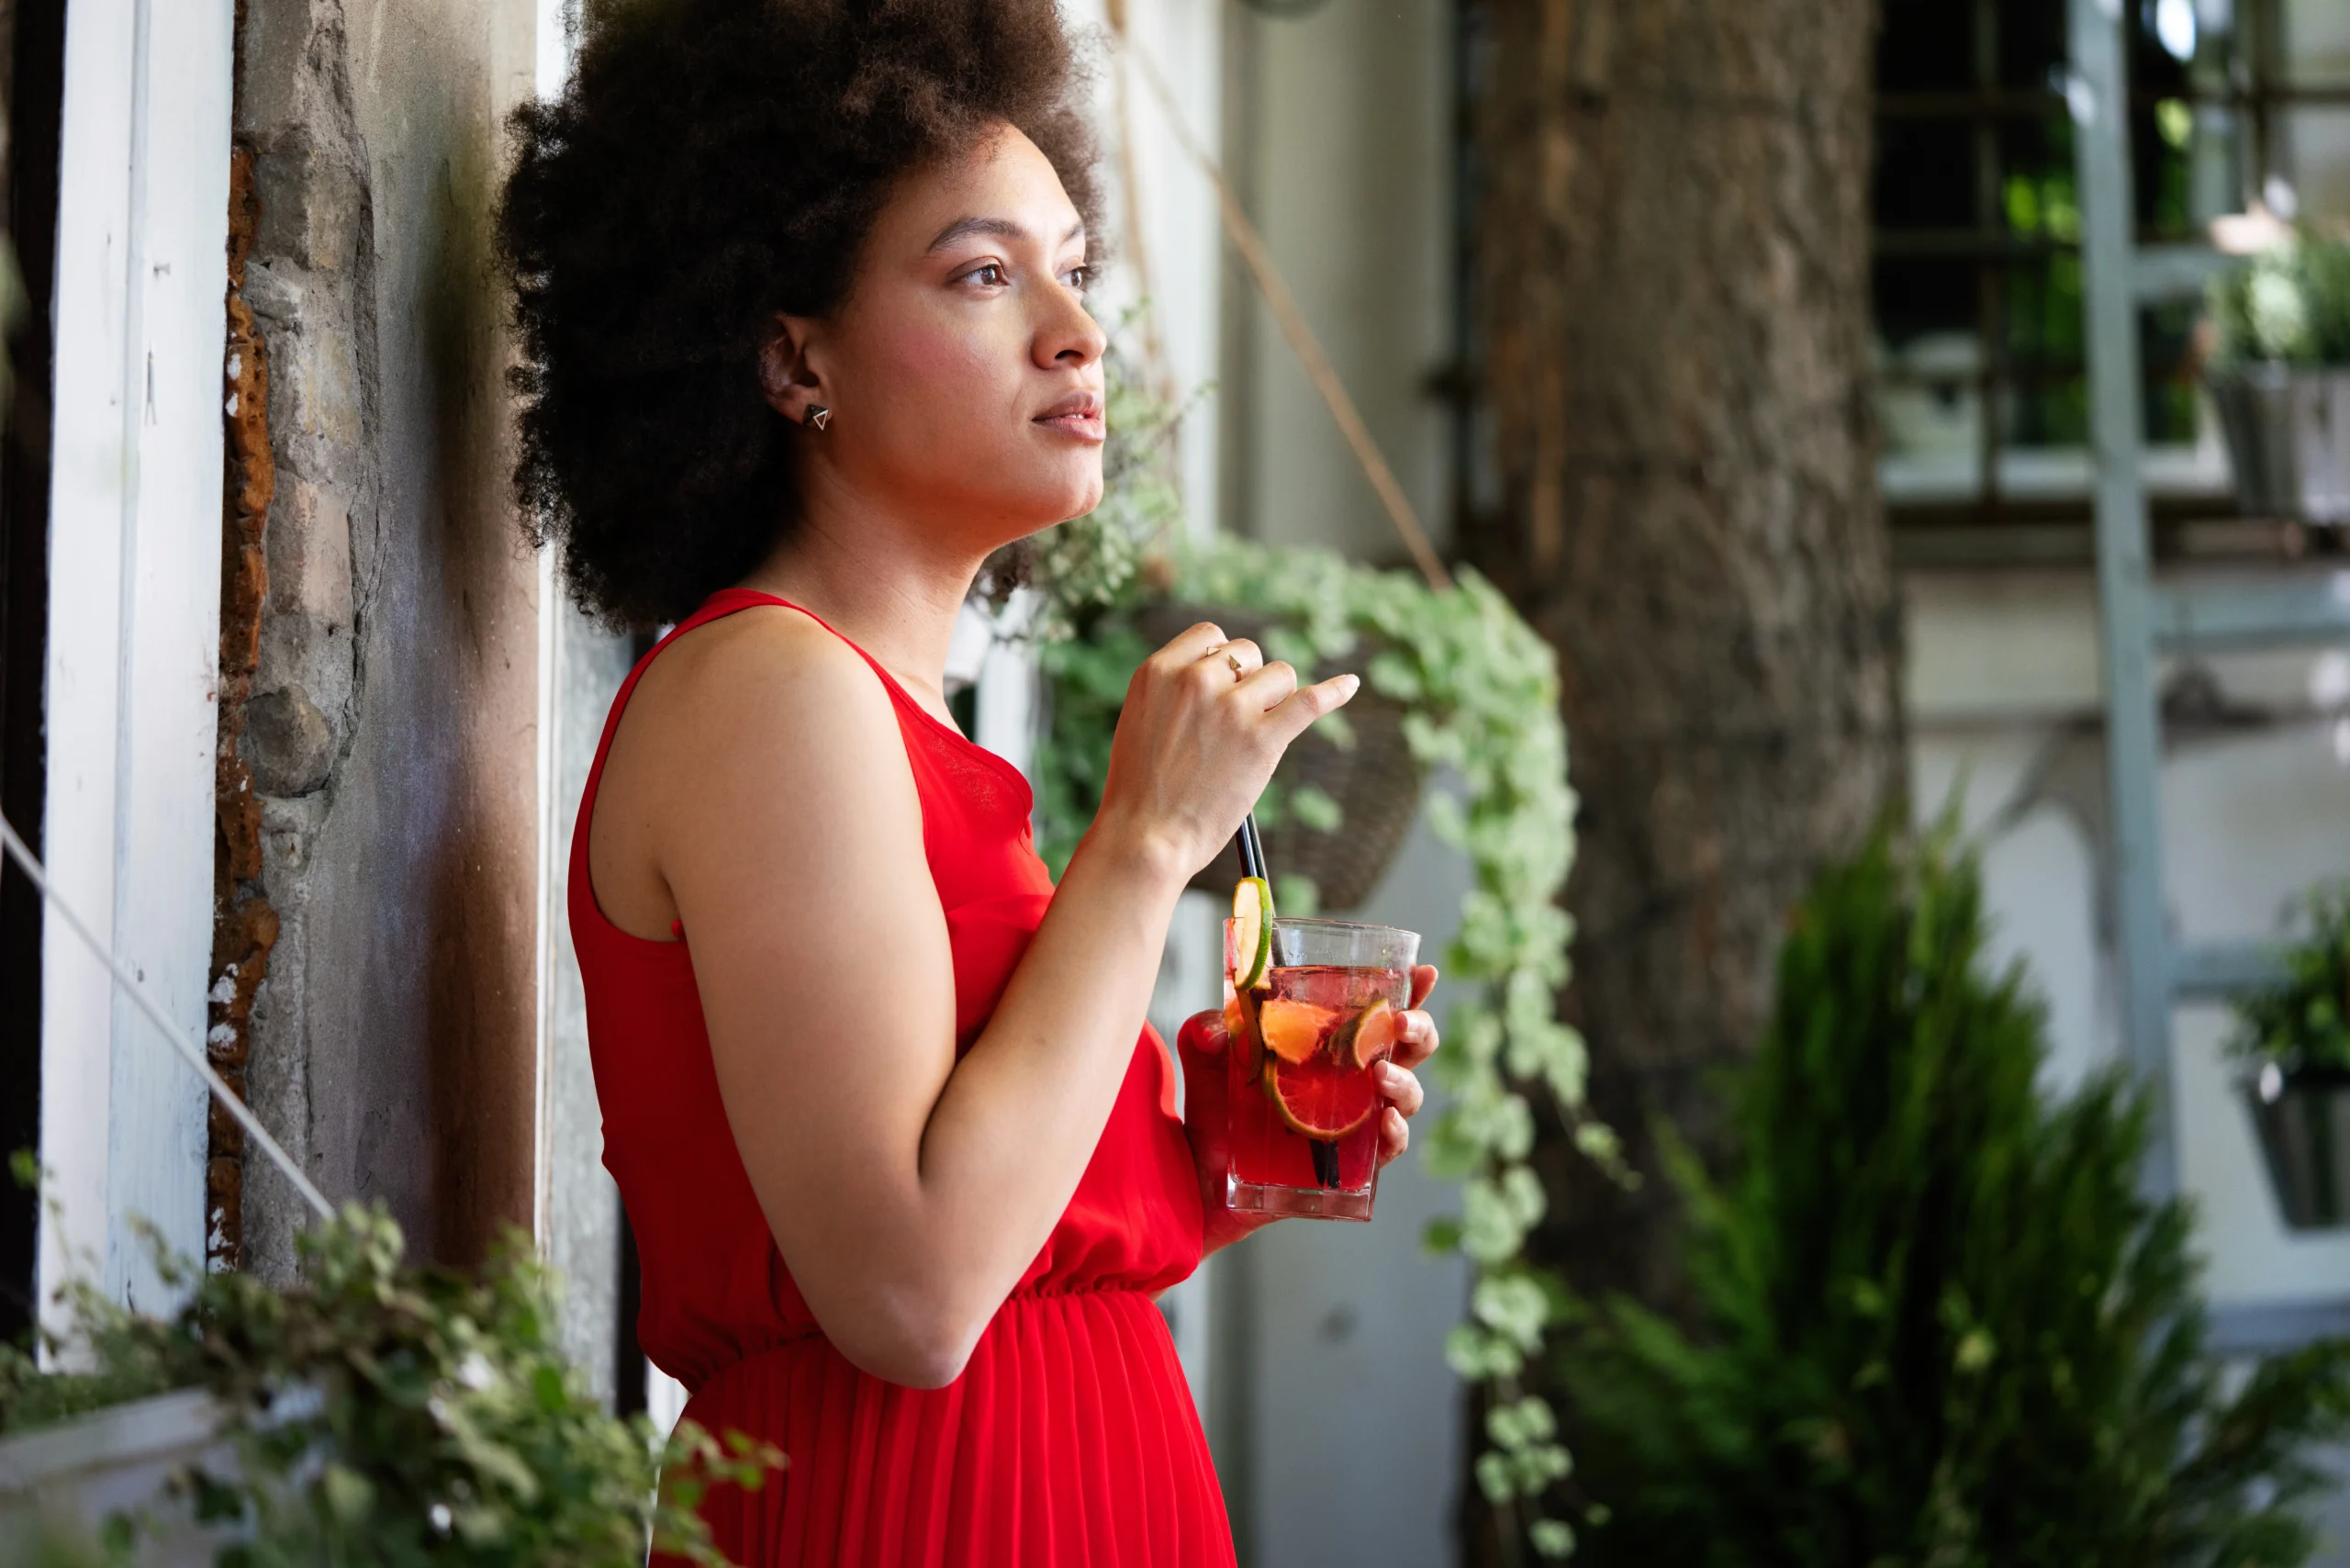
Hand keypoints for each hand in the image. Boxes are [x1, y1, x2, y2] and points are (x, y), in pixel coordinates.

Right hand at [1086, 622, 1357, 880]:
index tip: (1224, 684)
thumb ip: (1175, 693)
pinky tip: (1350, 684)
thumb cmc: (1139, 791)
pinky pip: (1309, 702)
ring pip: (1279, 675)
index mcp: (1159, 671)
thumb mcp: (1140, 721)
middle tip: (1235, 723)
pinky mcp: (1261, 739)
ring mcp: (1231, 708)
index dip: (1223, 659)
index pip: (1211, 635)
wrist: (1145, 837)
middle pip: (1248, 653)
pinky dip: (1334, 691)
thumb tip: (1222, 678)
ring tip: (1257, 734)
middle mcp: (1195, 680)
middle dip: (1249, 681)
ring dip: (1276, 699)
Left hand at [1175, 965, 1441, 1255]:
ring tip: (1381, 1075)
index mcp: (1327, 1046)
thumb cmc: (1211, 1111)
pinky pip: (1388, 1150)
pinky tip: (1385, 1121)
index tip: (1424, 972)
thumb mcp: (1204, 1061)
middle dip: (1420, 1031)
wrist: (1196, 1177)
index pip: (1376, 1012)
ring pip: (1407, 1097)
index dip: (1409, 991)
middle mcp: (1350, 1082)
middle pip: (1409, 1050)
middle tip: (1401, 1024)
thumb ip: (1204, 1034)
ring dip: (1405, 1082)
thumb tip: (1215, 1030)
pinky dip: (1395, 1134)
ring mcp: (1353, 1123)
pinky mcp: (1348, 1166)